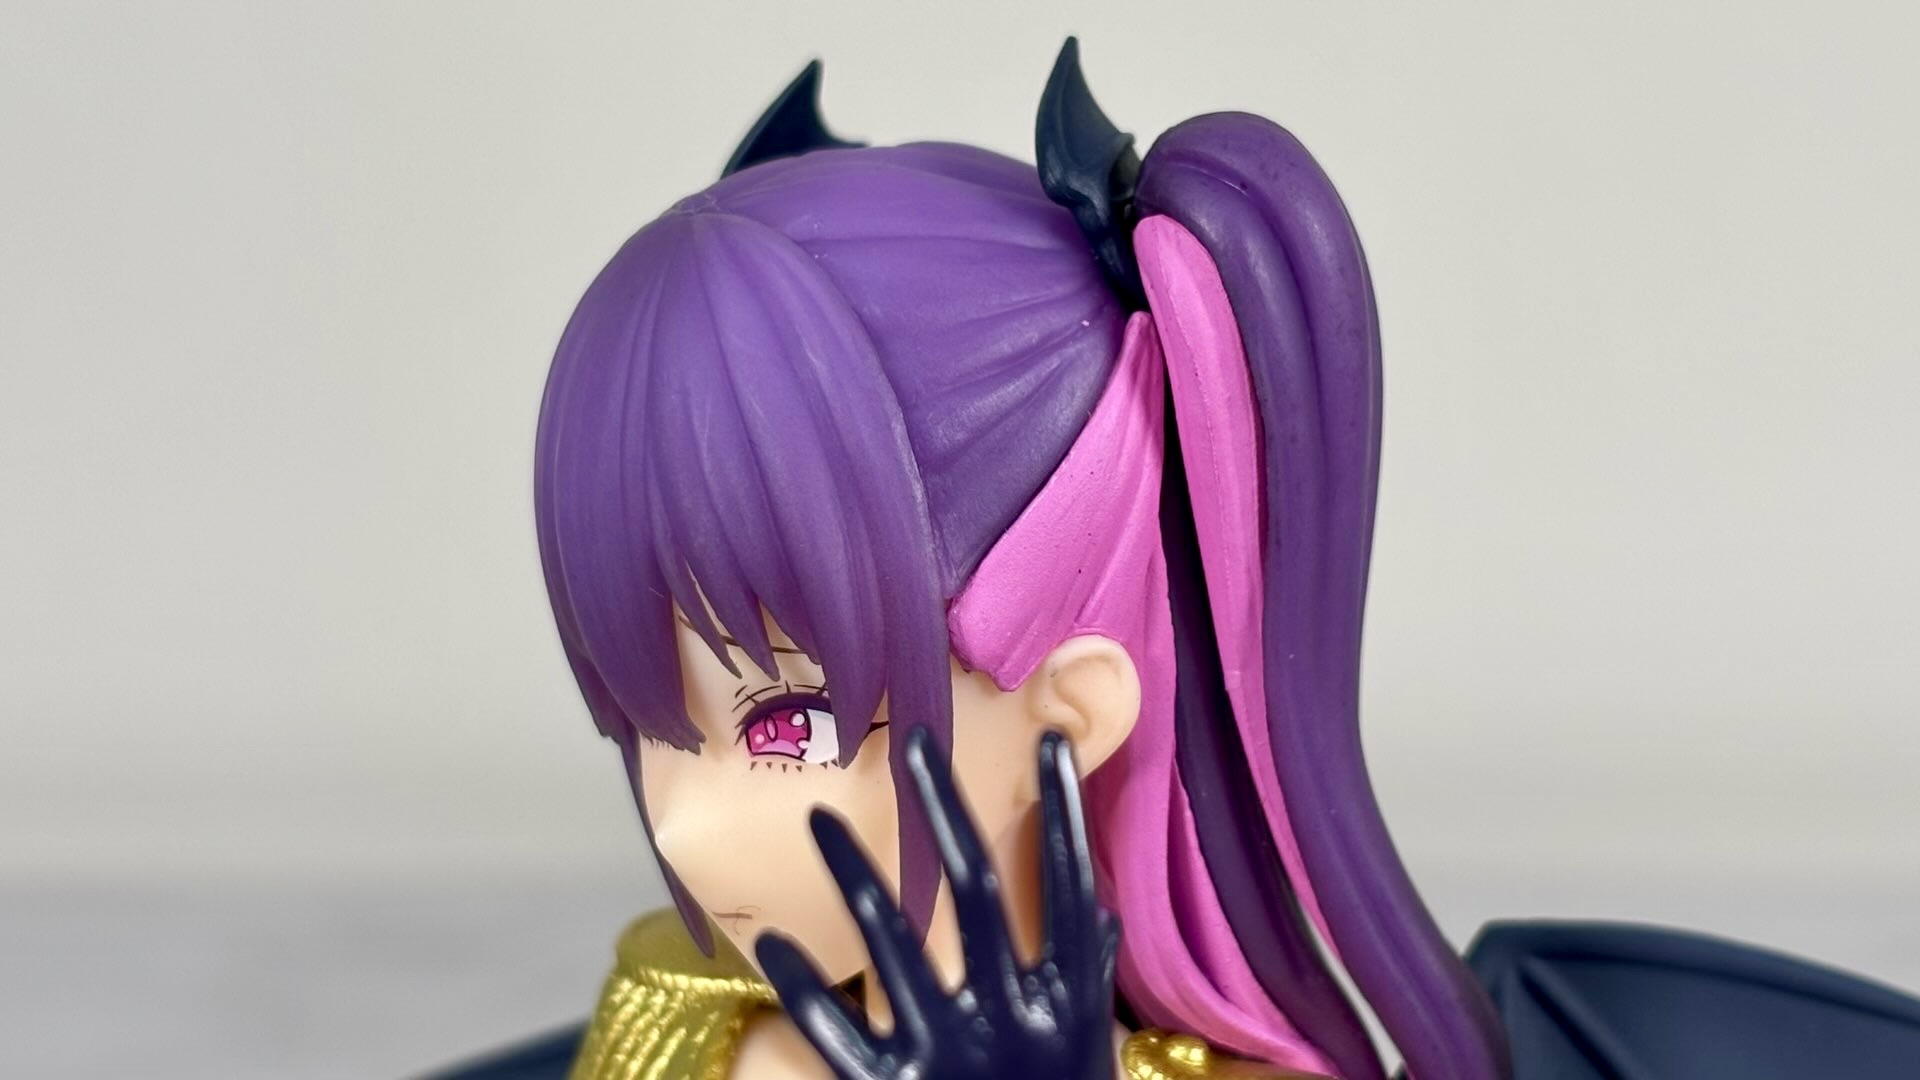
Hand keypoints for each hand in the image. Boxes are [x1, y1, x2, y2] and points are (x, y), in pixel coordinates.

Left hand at [755, 728, 1121, 1079]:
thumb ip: (1087, 982)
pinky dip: (804, 983)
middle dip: (947, 811)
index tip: (1048, 739)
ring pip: (895, 942)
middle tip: (918, 742)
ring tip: (818, 818)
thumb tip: (1095, 911)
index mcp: (1066, 1003)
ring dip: (855, 875)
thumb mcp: (1088, 1055)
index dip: (1061, 812)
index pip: (1068, 886)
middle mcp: (1011, 1014)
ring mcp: (950, 1050)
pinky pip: (837, 1029)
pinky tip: (768, 943)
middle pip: (977, 890)